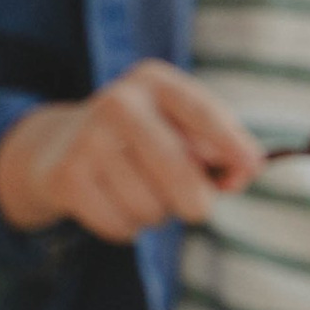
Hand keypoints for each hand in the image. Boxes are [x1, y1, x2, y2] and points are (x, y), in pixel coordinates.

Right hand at [0, 63, 261, 242]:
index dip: (230, 143)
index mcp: (154, 81)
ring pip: (149, 205)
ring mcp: (87, 138)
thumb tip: (242, 175)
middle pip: (176, 168)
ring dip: (156, 214)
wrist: (58, 146)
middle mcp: (118, 103)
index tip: (251, 169)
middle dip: (196, 200)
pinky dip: (127, 228)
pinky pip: (120, 224)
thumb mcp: (179, 129)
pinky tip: (115, 205)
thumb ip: (218, 151)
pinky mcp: (66, 176)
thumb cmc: (143, 141)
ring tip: (142, 195)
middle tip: (195, 208)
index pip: (201, 113)